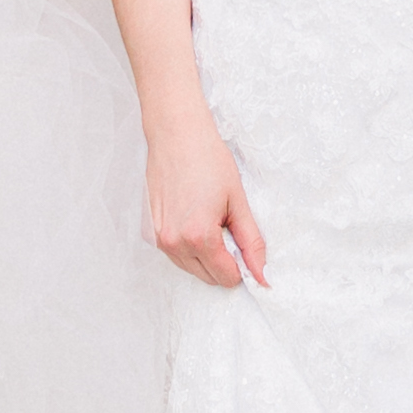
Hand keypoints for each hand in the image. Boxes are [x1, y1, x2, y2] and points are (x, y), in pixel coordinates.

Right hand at [144, 108, 267, 292]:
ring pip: (191, 268)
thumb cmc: (207, 160)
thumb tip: (262, 275)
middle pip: (209, 277)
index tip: (243, 242)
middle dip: (223, 260)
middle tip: (226, 225)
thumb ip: (251, 243)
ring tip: (208, 217)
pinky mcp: (150, 232)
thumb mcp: (238, 201)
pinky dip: (188, 246)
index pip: (226, 278)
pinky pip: (175, 254)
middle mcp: (173, 243)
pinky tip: (192, 217)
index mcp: (198, 237)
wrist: (177, 135)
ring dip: (205, 254)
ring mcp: (158, 238)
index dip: (241, 264)